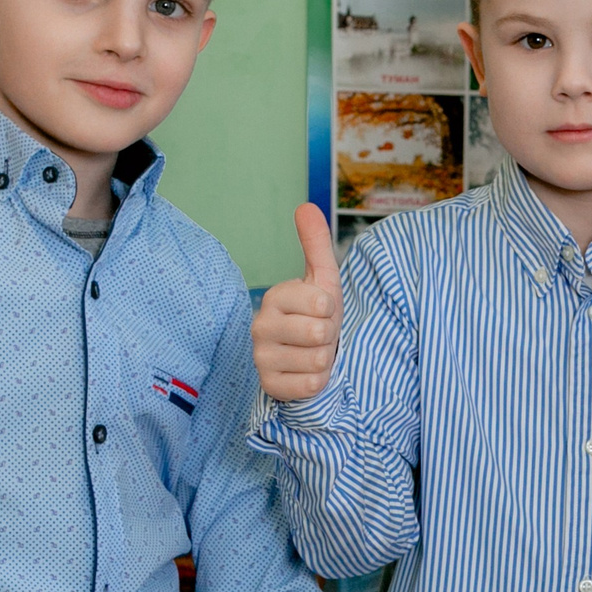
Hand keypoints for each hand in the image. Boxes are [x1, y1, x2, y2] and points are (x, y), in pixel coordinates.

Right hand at [252, 203, 341, 401]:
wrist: (311, 355)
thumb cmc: (318, 315)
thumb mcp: (322, 279)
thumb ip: (315, 244)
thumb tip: (305, 205)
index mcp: (275, 297)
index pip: (321, 303)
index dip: (331, 310)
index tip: (322, 312)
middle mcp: (261, 326)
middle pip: (319, 334)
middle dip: (330, 336)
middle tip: (320, 335)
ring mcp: (261, 358)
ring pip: (318, 360)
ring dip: (326, 359)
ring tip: (315, 353)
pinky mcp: (269, 386)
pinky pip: (310, 385)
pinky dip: (318, 381)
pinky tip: (307, 373)